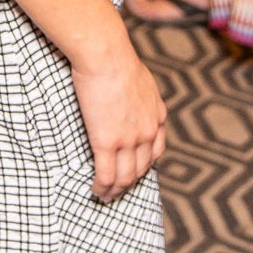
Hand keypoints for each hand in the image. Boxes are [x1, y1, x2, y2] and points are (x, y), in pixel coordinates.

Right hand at [71, 40, 167, 199]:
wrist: (107, 56)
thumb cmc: (116, 58)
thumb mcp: (140, 78)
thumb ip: (139, 94)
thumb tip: (130, 95)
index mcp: (157, 115)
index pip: (156, 150)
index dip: (145, 165)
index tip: (134, 171)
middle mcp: (148, 132)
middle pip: (142, 168)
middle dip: (130, 183)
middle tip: (118, 190)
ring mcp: (129, 139)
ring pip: (125, 177)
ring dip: (115, 190)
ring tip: (105, 196)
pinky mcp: (107, 142)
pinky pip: (106, 174)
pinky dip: (102, 187)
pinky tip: (96, 191)